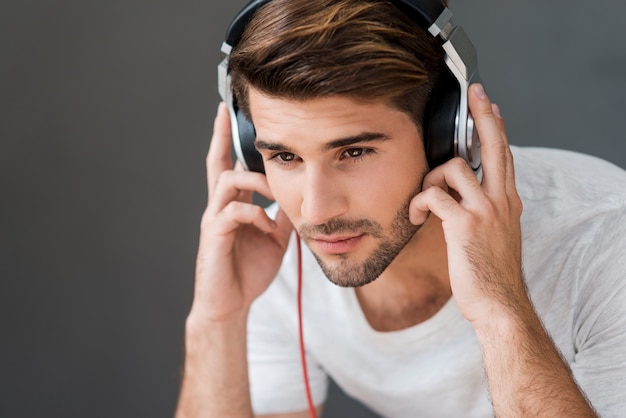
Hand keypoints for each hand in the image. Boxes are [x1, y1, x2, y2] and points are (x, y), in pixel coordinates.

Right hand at [191, 103, 293, 321]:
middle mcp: (220, 207)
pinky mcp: (214, 236)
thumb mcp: (274, 238)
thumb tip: (297, 195)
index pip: (229, 166)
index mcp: (234, 206)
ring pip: (227, 181)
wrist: (231, 304)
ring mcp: (214, 220)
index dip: (227, 140)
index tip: (227, 113)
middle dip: (221, 135)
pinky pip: (234, 212)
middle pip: (216, 163)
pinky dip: (255, 214)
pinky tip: (266, 227)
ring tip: (274, 190)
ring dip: (255, 180)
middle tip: (225, 110)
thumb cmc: (249, 271)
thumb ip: (280, 215)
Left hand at [410, 84, 524, 323]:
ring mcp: (485, 210)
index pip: (503, 155)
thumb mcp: (496, 236)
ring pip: (452, 167)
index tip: (490, 106)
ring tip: (422, 202)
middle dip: (482, 115)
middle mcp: (500, 200)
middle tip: (475, 93)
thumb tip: (463, 196)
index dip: (496, 127)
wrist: (498, 304)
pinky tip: (415, 217)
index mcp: (507, 202)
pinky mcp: (465, 225)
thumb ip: (484, 211)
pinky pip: (433, 195)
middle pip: (493, 145)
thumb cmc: (490, 274)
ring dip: (429, 179)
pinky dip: (418, 202)